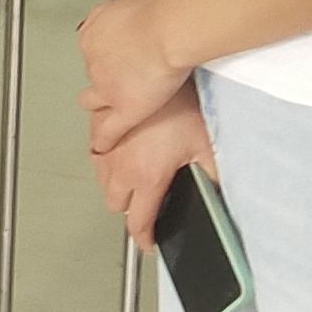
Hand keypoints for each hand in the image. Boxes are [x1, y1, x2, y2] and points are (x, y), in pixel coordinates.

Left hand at [76, 0, 198, 155]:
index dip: (105, 58)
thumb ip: (115, 15)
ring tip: (108, 113)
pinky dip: (105, 139)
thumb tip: (120, 19)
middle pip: (92, 76)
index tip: (114, 61)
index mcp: (93, 35)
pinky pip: (108, 129)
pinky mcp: (124, 108)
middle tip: (116, 84)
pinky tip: (103, 146)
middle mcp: (94, 62)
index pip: (92, 50)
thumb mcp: (123, 3)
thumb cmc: (158, 13)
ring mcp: (106, 88)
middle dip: (101, 81)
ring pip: (93, 102)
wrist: (167, 31)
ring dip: (100, 106)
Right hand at [93, 89, 212, 244]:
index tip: (149, 242)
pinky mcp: (99, 125)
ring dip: (113, 182)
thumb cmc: (183, 105)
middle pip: (114, 203)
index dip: (144, 238)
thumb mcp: (205, 145)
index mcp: (147, 176)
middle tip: (144, 202)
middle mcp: (121, 166)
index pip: (138, 222)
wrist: (159, 69)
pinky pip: (94, 150)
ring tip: (132, 175)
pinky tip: (119, 148)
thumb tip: (218, 194)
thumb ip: (210, 174)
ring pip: (99, 178)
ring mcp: (108, 146)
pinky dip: (104, 155)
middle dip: (128, 207)